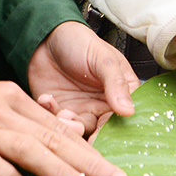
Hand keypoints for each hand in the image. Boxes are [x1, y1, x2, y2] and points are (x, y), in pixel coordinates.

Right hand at [0, 76, 127, 175]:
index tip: (111, 169)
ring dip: (57, 170)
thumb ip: (23, 121)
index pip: (57, 127)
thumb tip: (61, 136)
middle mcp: (1, 109)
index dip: (87, 149)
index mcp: (11, 98)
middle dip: (89, 161)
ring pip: (28, 148)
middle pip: (53, 137)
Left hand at [26, 20, 136, 137]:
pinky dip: (49, 114)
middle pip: (102, 132)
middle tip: (78, 128)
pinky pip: (54, 122)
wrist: (46, 37)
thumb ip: (116, 83)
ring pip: (77, 131)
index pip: (124, 120)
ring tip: (63, 113)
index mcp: (120, 93)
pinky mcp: (57, 111)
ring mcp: (80, 110)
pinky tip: (47, 99)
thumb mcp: (103, 59)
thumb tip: (128, 110)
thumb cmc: (79, 42)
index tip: (107, 138)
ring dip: (68, 126)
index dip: (116, 132)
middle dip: (90, 134)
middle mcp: (102, 106)